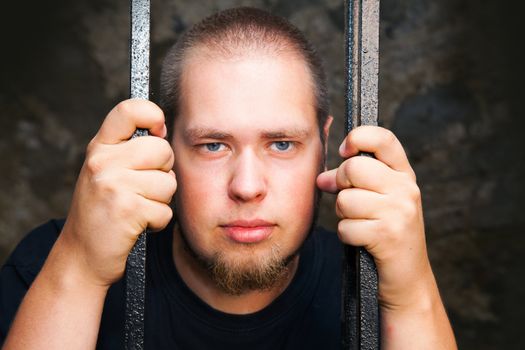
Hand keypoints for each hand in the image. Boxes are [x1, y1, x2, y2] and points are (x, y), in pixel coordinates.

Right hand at [58, 99, 176, 287]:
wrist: (82, 256)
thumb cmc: (101, 212)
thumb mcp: (105, 172)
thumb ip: (129, 150)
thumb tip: (163, 130)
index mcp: (100, 148)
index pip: (130, 111)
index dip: (152, 115)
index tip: (158, 131)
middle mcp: (103, 162)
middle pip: (162, 150)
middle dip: (164, 171)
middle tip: (145, 187)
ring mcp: (113, 185)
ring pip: (168, 183)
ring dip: (161, 201)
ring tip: (139, 207)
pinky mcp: (127, 210)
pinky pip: (165, 210)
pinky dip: (158, 222)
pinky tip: (138, 225)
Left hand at [317, 126, 432, 310]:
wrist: (407, 278)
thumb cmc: (387, 233)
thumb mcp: (379, 200)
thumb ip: (353, 182)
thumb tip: (321, 178)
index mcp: (403, 174)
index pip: (382, 138)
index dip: (358, 137)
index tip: (345, 150)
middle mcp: (406, 189)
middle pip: (353, 168)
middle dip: (342, 185)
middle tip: (351, 201)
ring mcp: (399, 211)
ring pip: (345, 200)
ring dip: (344, 216)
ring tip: (361, 224)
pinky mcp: (388, 235)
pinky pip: (346, 227)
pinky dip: (347, 236)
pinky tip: (362, 240)